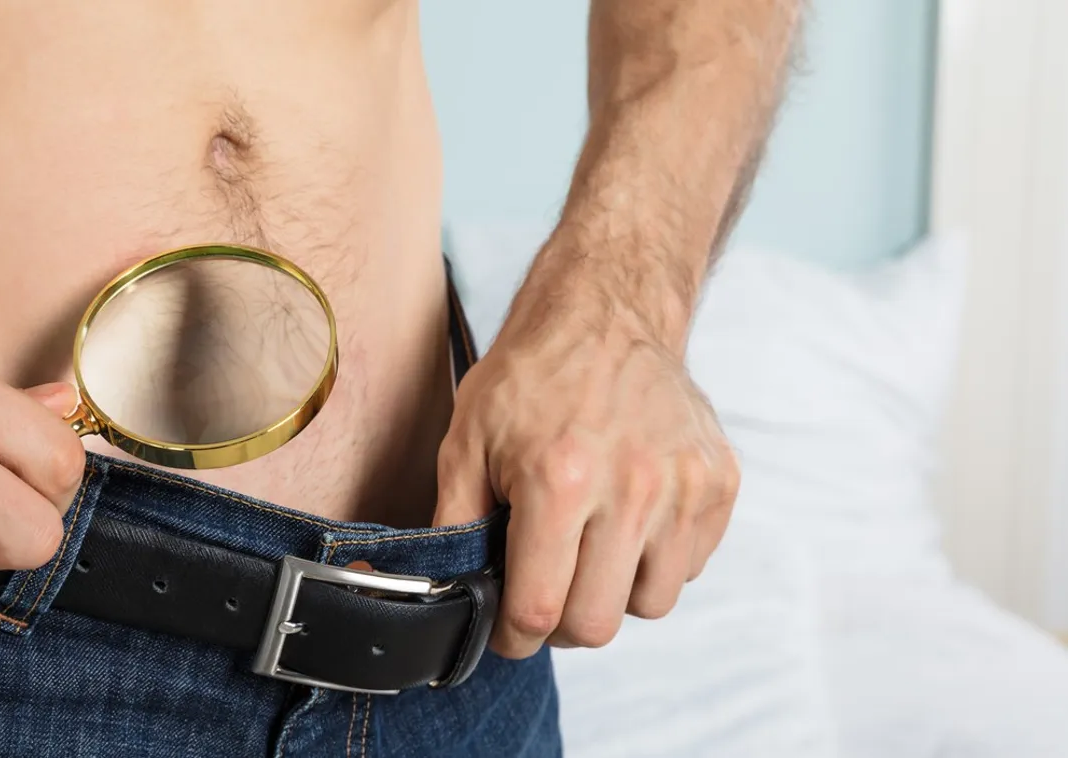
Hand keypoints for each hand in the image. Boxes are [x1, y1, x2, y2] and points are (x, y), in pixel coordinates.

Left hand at [432, 287, 739, 658]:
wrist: (605, 313)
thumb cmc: (528, 378)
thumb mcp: (465, 443)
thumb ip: (452, 526)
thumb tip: (433, 594)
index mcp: (559, 480)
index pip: (539, 611)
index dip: (513, 636)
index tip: (506, 628)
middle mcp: (632, 487)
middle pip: (597, 624)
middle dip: (561, 622)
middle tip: (544, 587)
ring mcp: (684, 486)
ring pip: (651, 605)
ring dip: (613, 592)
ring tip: (588, 545)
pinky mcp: (719, 482)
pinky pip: (688, 567)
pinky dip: (655, 560)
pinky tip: (627, 518)